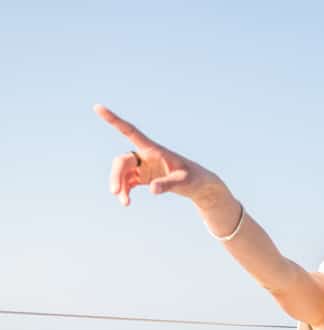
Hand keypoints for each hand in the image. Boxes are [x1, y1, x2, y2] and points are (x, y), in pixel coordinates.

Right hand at [94, 104, 227, 209]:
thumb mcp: (184, 181)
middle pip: (122, 160)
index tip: (97, 107)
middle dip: (117, 175)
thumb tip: (152, 190)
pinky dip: (125, 191)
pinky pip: (127, 182)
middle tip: (115, 192)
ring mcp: (143, 166)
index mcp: (154, 149)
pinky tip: (127, 201)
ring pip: (122, 173)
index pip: (130, 131)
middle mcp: (145, 155)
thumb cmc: (194, 179)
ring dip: (120, 186)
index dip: (114, 120)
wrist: (200, 186)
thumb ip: (168, 184)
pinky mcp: (144, 177)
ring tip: (125, 203)